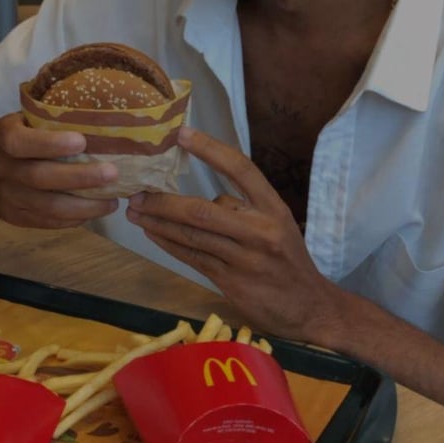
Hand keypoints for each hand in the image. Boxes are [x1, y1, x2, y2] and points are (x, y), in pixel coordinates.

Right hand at [0, 112, 120, 227]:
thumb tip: (95, 110)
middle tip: (113, 173)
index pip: (22, 143)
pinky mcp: (13, 217)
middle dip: (80, 177)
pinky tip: (94, 211)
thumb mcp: (18, 120)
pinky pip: (46, 222)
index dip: (51, 144)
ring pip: (47, 207)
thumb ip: (46, 119)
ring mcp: (7, 198)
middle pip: (40, 178)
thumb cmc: (7, 138)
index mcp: (3, 139)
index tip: (82, 140)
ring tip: (112, 201)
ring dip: (83, 206)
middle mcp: (2, 170)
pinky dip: (72, 219)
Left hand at [126, 126, 342, 344]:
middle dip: (164, 201)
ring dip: (158, 222)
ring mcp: (244, 258)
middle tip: (137, 191)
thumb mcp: (277, 224)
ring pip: (192, 235)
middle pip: (203, 209)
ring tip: (134, 211)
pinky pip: (192, 258)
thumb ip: (244, 208)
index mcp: (273, 208)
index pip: (240, 169)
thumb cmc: (288, 260)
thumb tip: (206, 198)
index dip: (210, 150)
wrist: (309, 308)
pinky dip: (168, 244)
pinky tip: (152, 234)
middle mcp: (259, 230)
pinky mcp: (231, 282)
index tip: (182, 134)